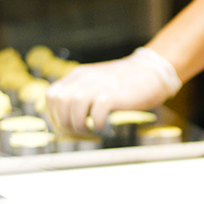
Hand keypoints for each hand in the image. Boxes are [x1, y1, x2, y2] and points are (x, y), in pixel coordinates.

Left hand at [45, 48, 180, 133]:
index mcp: (78, 76)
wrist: (151, 72)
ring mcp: (98, 85)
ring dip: (78, 124)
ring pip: (74, 105)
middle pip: (59, 101)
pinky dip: (96, 124)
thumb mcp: (97, 83)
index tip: (64, 127)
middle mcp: (84, 78)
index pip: (52, 96)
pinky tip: (102, 127)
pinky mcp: (112, 94)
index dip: (54, 115)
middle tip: (77, 132)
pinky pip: (96, 112)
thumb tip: (67, 119)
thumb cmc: (124, 84)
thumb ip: (82, 94)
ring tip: (89, 130)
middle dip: (64, 122)